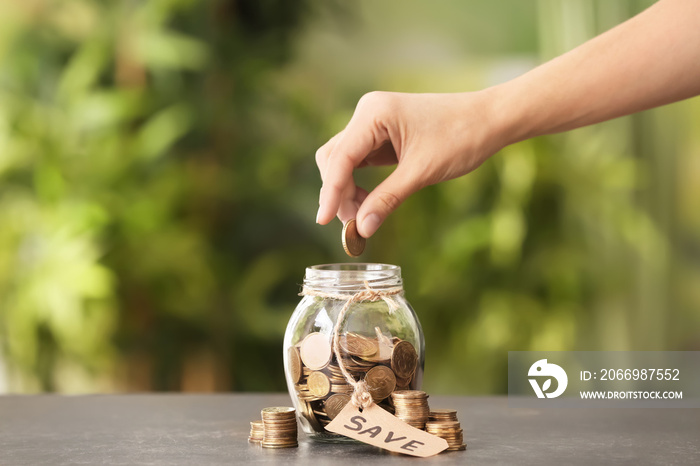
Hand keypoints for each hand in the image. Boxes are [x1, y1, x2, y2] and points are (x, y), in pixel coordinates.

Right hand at [315, 90, 506, 237]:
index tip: (323, 221)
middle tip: (353, 224)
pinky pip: (360, 160)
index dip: (331, 192)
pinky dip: (359, 183)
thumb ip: (387, 199)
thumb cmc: (461, 138)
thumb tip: (361, 229)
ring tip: (364, 216)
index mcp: (373, 114)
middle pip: (334, 158)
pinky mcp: (383, 134)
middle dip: (339, 192)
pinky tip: (371, 202)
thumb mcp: (421, 173)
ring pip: (343, 160)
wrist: (490, 120)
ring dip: (347, 189)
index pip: (340, 158)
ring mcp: (374, 122)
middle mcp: (368, 113)